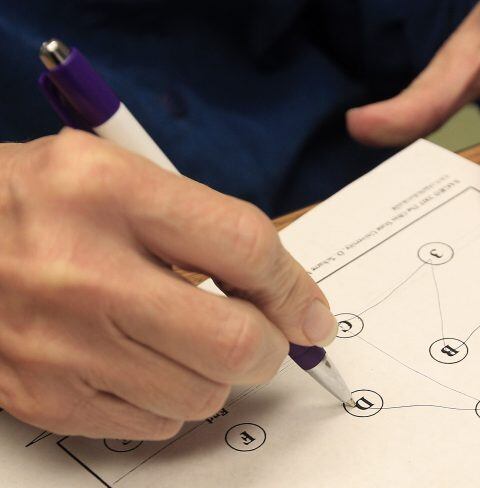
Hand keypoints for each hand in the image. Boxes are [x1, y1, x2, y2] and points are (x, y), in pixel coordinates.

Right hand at [0, 129, 336, 438]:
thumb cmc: (39, 203)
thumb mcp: (118, 174)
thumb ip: (206, 227)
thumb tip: (288, 296)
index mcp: (108, 192)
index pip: (246, 248)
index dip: (295, 288)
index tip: (311, 312)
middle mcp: (80, 272)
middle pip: (234, 341)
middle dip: (269, 344)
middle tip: (260, 333)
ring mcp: (58, 344)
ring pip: (202, 394)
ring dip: (216, 372)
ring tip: (185, 338)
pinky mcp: (43, 397)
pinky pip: (155, 424)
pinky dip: (171, 399)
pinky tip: (143, 361)